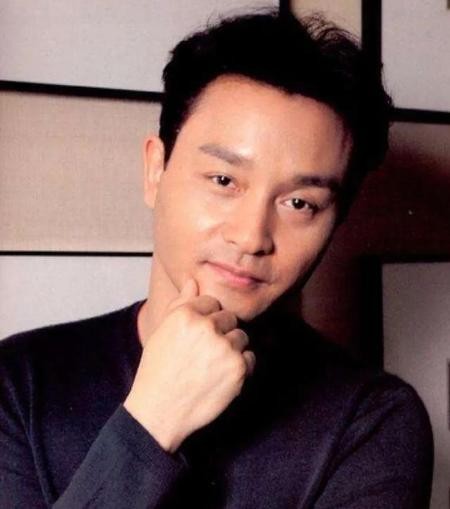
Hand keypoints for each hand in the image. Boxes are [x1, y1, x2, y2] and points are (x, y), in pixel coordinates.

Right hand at [124, 279, 255, 452]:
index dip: (206, 319)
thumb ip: (180, 304)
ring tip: (212, 366)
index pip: (212, 302)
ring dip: (232, 349)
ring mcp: (224, 347)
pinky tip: (220, 378)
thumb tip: (194, 281)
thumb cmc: (158, 370)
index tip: (198, 336)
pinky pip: (250, 358)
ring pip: (241, 337)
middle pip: (229, 317)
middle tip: (205, 353)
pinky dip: (240, 367)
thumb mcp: (163, 332)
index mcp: (185, 315)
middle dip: (221, 332)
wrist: (159, 412)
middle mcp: (206, 327)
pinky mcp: (238, 368)